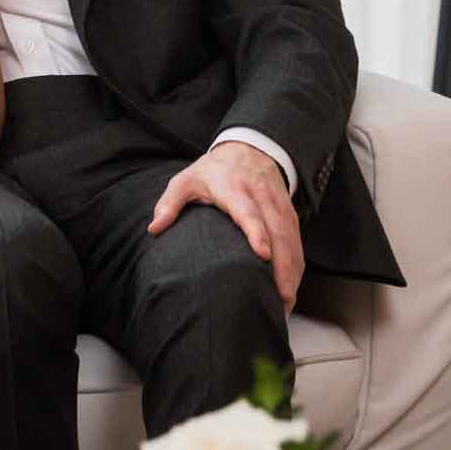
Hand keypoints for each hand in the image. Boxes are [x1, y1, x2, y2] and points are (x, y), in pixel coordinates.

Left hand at [149, 142, 303, 312]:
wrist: (248, 149)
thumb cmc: (213, 171)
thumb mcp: (186, 180)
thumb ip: (169, 203)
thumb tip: (154, 228)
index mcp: (234, 189)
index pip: (248, 212)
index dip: (257, 233)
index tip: (263, 255)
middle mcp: (261, 198)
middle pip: (277, 232)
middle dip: (282, 264)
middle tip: (281, 296)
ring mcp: (278, 206)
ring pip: (291, 239)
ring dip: (292, 270)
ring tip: (287, 300)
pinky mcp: (289, 214)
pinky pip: (297, 240)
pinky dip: (297, 264)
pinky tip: (292, 285)